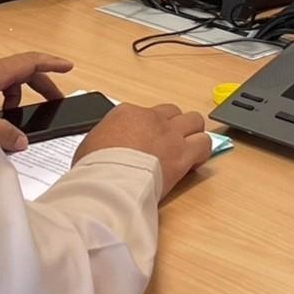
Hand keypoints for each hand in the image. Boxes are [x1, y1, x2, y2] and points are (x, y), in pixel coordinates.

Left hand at [0, 51, 71, 151]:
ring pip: (8, 81)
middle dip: (41, 86)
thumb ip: (2, 133)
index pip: (31, 62)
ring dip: (19, 96)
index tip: (69, 66)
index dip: (52, 63)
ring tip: (21, 117)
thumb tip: (22, 141)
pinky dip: (3, 100)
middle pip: (23, 72)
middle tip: (56, 102)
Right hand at [74, 102, 214, 197]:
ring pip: (195, 120)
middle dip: (174, 125)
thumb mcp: (90, 145)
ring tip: (187, 150)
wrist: (108, 182)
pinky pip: (204, 144)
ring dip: (192, 134)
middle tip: (171, 143)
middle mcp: (151, 118)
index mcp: (127, 113)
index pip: (147, 113)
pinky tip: (194, 163)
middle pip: (173, 112)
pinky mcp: (183, 154)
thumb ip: (104, 140)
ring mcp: (169, 134)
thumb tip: (107, 146)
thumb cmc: (94, 168)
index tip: (148, 142)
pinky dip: (201, 152)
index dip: (150, 128)